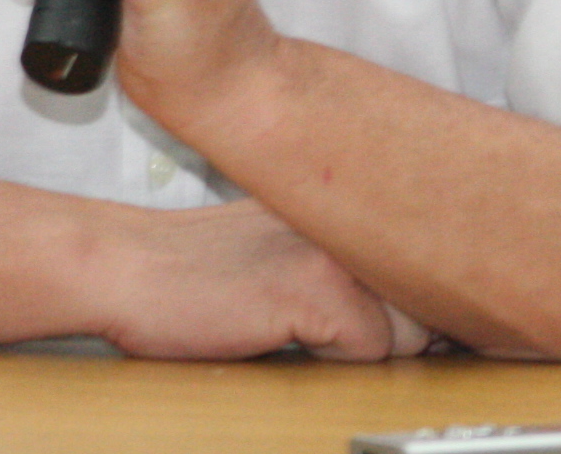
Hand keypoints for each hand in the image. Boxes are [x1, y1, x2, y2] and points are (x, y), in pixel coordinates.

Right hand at [97, 197, 430, 360]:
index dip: (424, 301)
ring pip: (411, 330)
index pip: (435, 256)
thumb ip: (349, 256)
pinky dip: (331, 359)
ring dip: (367, 346)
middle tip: (339, 325)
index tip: (419, 315)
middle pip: (432, 299)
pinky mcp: (317, 290)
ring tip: (304, 325)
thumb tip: (425, 305)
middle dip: (402, 329)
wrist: (125, 269)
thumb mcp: (288, 242)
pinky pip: (368, 350)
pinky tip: (281, 333)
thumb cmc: (197, 270)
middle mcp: (357, 217)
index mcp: (354, 200)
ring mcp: (340, 251)